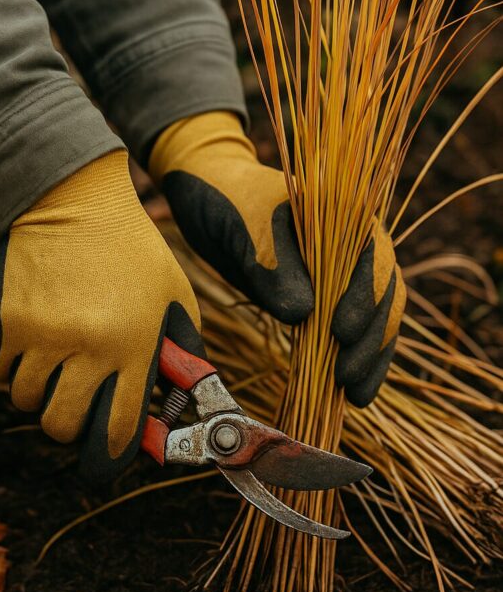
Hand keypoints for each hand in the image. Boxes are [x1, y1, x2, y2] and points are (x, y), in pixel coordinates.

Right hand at [0, 150, 202, 482]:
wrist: (71, 198)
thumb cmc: (131, 253)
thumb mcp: (173, 302)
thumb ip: (178, 362)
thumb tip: (171, 417)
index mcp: (134, 346)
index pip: (118, 432)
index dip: (110, 457)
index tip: (104, 461)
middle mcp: (87, 347)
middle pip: (61, 427)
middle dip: (67, 424)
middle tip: (73, 401)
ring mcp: (41, 335)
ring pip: (24, 400)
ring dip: (36, 387)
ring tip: (54, 353)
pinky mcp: (3, 321)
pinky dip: (7, 362)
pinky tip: (28, 333)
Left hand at [149, 111, 402, 406]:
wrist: (209, 195)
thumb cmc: (226, 201)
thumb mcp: (245, 228)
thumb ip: (274, 266)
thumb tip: (304, 314)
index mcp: (347, 212)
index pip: (372, 261)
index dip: (363, 300)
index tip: (340, 334)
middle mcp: (357, 242)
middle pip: (383, 295)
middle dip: (370, 340)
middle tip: (348, 379)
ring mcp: (346, 270)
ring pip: (375, 317)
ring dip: (369, 357)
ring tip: (355, 397)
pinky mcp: (329, 294)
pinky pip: (352, 327)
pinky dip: (352, 357)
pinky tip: (348, 391)